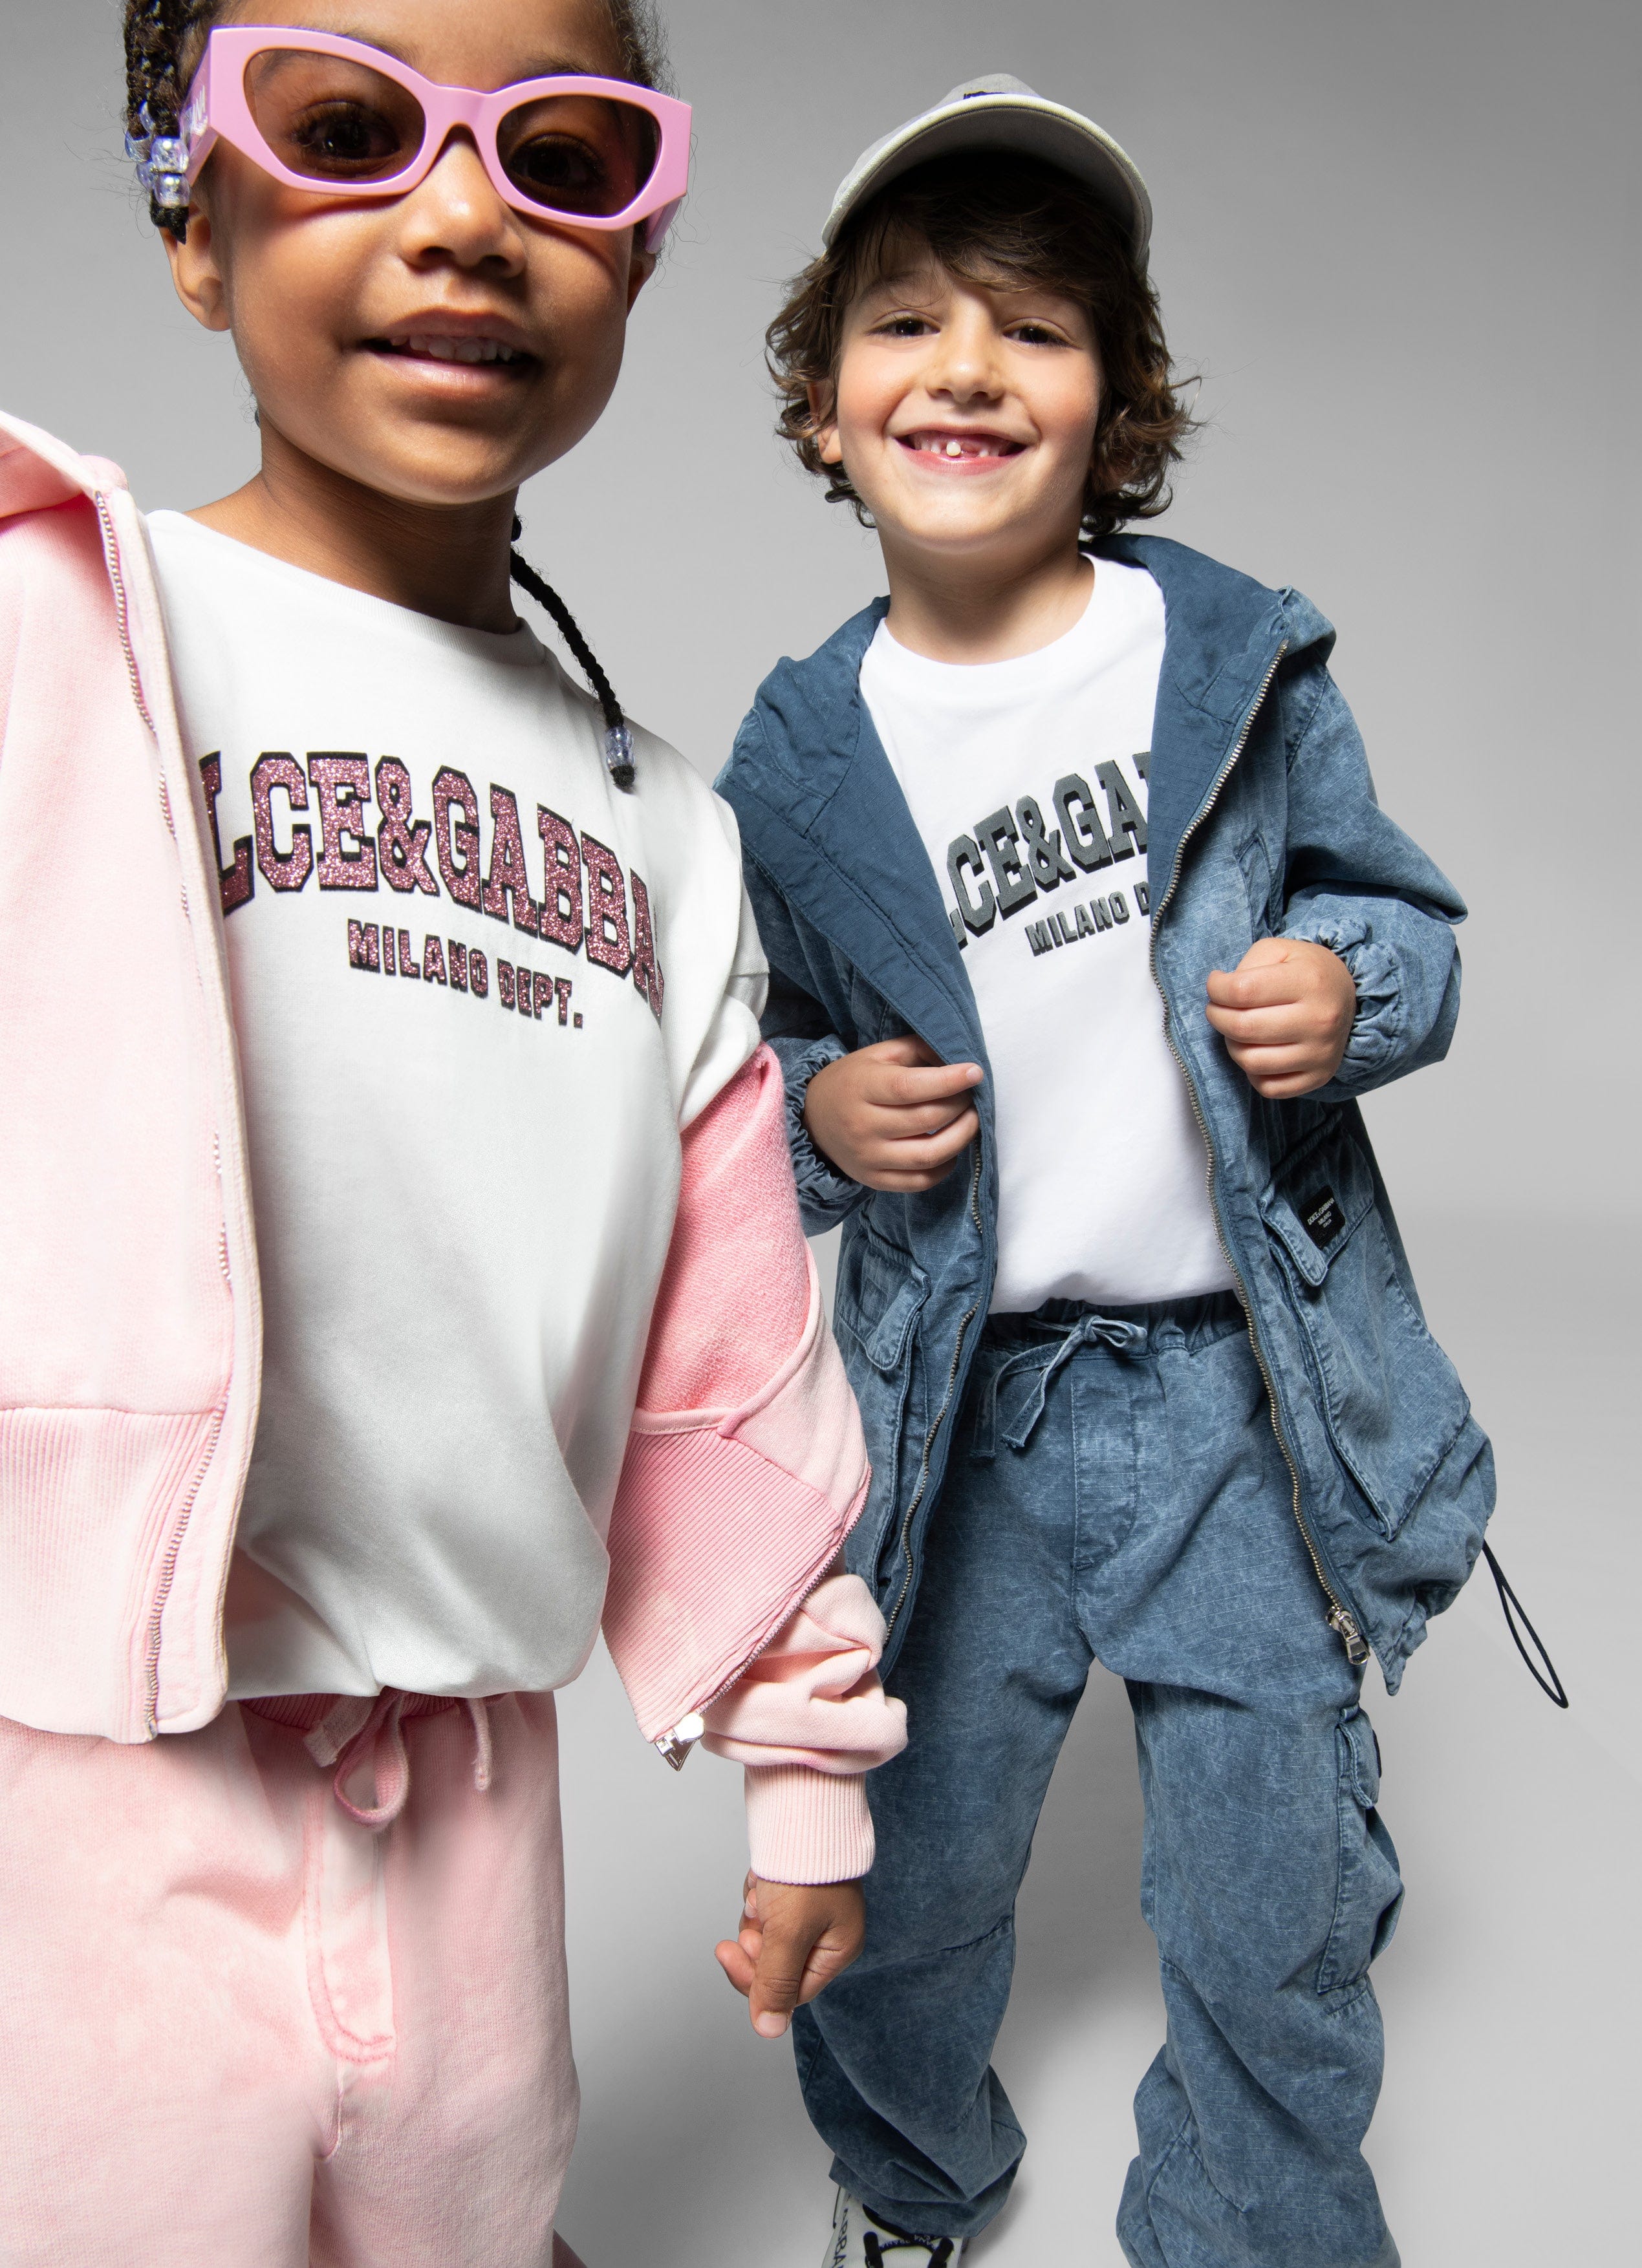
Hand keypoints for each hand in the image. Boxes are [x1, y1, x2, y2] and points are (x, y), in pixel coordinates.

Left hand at [714, 1871, 865, 2037]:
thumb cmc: (805, 1867)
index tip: (731, 1953)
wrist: (801, 1808)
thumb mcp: (789, 1933)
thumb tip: (768, 2030)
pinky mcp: (792, 1891)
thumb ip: (776, 1983)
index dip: (757, 1981)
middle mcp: (826, 1934)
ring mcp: (809, 1911)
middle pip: (775, 1965)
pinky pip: (764, 1909)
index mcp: (837, 1950)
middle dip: (756, 1942)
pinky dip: (756, 1895)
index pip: (790, 1991)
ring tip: (763, 1890)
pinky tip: (762, 1878)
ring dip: (755, 1915)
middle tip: (753, 1918)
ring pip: (765, 1936)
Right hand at [805, 1037, 981, 1190]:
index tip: (975, 1073)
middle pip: (925, 1120)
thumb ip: (918, 1049)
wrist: (813, 1118)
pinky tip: (951, 1149)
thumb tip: (959, 1058)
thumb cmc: (854, 1080)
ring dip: (961, 1138)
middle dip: (960, 1106)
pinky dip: (945, 1167)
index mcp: (862, 1088)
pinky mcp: (874, 1180)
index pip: (910, 1087)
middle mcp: (863, 1126)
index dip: (948, 1081)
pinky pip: (920, 1182)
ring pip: (928, 1155)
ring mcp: (868, 1157)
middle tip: (971, 1096)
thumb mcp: (879, 1054)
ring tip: (970, 1121)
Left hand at [1205, 936, 1355, 1098]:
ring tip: (1237, 1030)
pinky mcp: (1319, 1076)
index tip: (1216, 985)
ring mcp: (1321, 1052)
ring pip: (1251, 1062)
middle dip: (1217, 1017)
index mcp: (1309, 980)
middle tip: (1218, 1009)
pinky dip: (1253, 1072)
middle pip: (1242, 1028)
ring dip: (1232, 1046)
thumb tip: (1220, 993)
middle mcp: (1320, 1019)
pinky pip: (1268, 1088)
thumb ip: (1247, 966)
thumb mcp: (1279, 950)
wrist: (1346, 995)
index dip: (1216, 989)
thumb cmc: (1305, 971)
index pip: (1241, 991)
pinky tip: (1258, 1051)